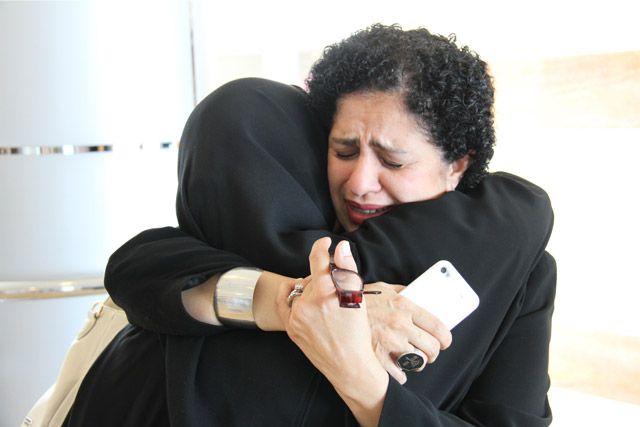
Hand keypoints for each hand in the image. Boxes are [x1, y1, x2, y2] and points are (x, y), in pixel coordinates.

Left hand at [277, 238, 387, 426]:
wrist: (348, 364)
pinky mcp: (290, 326)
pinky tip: (294, 288)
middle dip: (323, 279)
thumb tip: (341, 247)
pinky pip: (284, 301)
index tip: (325, 243)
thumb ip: (347, 268)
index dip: (321, 246)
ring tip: (325, 303)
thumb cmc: (356, 332)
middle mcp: (308, 302)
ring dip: (311, 290)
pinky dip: (289, 293)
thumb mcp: (357, 298)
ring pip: (302, 289)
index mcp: (327, 292)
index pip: (318, 258)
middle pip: (312, 277)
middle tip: (336, 292)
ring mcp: (297, 315)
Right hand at [364, 282, 451, 383]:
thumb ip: (402, 292)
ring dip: (416, 363)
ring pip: (418, 362)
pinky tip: (394, 367)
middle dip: (432, 353)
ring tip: (409, 359)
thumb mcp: (382, 288)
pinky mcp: (377, 358)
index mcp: (404, 305)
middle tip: (427, 352)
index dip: (445, 338)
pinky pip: (400, 375)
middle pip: (432, 348)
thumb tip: (420, 296)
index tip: (444, 342)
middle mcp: (399, 324)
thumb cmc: (358, 300)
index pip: (438, 327)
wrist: (331, 311)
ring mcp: (388, 343)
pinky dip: (399, 374)